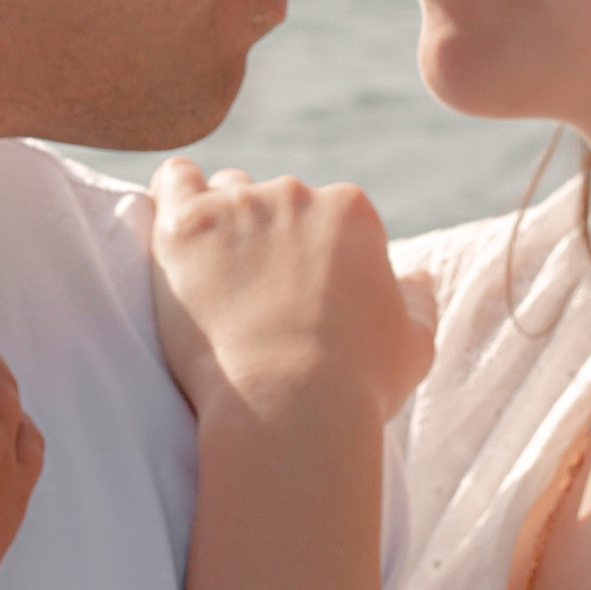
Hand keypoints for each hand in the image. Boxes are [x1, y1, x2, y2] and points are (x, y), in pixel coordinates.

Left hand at [149, 160, 433, 430]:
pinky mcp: (187, 225)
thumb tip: (415, 275)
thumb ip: (418, 299)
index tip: (299, 295)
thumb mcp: (413, 343)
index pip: (325, 212)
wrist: (288, 407)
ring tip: (212, 279)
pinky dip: (172, 196)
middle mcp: (297, 194)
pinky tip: (178, 233)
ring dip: (221, 224)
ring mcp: (239, 205)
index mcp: (352, 212)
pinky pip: (173, 182)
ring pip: (224, 194)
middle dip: (266, 238)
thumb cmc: (356, 385)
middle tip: (254, 296)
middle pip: (274, 200)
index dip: (311, 254)